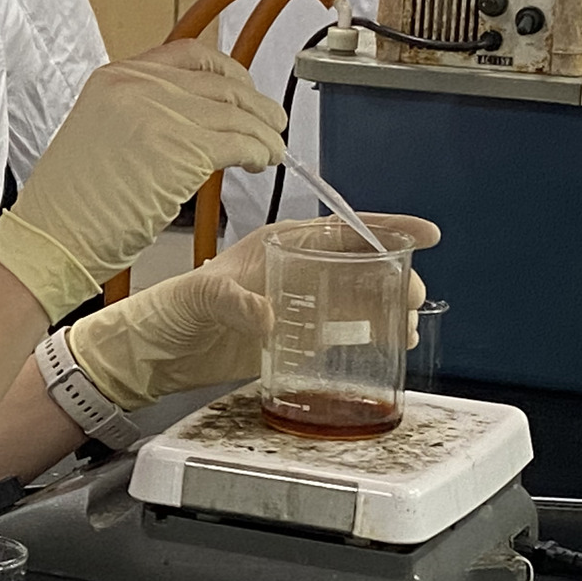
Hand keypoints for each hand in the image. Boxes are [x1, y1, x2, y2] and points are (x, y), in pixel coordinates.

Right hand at [0, 41, 286, 322]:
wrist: (51, 236)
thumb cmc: (70, 204)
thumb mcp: (100, 133)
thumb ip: (142, 113)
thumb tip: (195, 117)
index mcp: (115, 77)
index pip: (189, 55)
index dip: (228, 70)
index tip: (244, 87)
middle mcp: (139, 86)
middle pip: (221, 83)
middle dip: (255, 105)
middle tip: (272, 124)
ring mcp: (161, 115)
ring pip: (237, 113)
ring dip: (263, 134)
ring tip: (271, 151)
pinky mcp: (182, 150)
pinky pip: (240, 143)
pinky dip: (259, 153)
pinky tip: (260, 163)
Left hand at [66, 213, 441, 409]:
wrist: (157, 351)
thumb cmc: (172, 308)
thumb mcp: (200, 295)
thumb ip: (232, 301)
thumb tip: (266, 316)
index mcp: (279, 245)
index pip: (343, 229)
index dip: (386, 230)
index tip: (424, 234)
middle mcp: (297, 270)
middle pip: (362, 265)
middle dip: (394, 276)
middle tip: (411, 297)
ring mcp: (301, 303)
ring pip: (360, 298)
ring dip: (388, 309)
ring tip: (406, 328)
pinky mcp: (298, 336)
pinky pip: (346, 331)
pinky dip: (372, 337)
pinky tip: (390, 347)